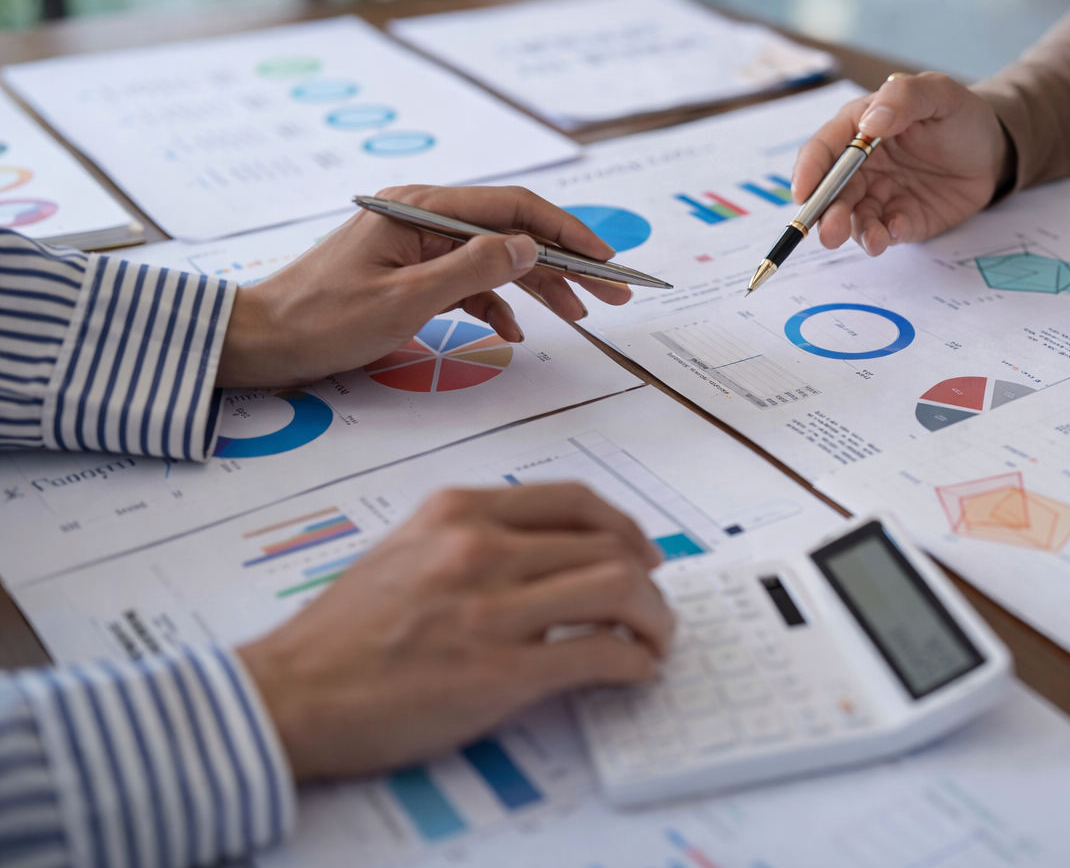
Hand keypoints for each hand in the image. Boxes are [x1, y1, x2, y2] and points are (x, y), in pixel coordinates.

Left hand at [215, 184, 631, 387]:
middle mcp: (422, 217)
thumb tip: (530, 246)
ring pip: (496, 258)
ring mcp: (416, 244)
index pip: (515, 209)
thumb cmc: (321, 321)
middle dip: (565, 262)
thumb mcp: (404, 301)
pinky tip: (514, 331)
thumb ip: (473, 270)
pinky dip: (496, 303)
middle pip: (512, 232)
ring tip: (581, 314)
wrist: (259, 341)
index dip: (568, 233)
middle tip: (613, 294)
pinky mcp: (407, 272)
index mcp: (422, 210)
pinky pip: (467, 280)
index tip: (607, 260)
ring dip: (539, 285)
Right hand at [238, 483, 670, 780]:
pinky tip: (632, 671)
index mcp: (457, 510)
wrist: (289, 695)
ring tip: (655, 640)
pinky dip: (633, 661)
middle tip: (654, 606)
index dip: (623, 527)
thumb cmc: (341, 634)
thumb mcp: (406, 550)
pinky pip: (599, 653)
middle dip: (647, 576)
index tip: (640, 552)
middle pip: (606, 543)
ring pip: (617, 587)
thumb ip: (472, 540)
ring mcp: (489, 608)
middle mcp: (478, 547)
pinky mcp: (497, 672)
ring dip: (654, 617)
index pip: (573, 499)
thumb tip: (549, 556)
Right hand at [790, 73, 1011, 255]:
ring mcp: (880, 196)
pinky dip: (886, 236)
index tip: (802, 192)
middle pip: (831, 194)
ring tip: (874, 239)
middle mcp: (862, 166)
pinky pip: (885, 233)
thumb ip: (904, 98)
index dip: (808, 171)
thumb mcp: (939, 93)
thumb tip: (870, 122)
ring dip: (855, 232)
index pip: (823, 150)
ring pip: (853, 220)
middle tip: (830, 231)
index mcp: (859, 129)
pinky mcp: (900, 220)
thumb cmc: (960, 115)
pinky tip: (899, 229)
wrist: (994, 150)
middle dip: (826, 215)